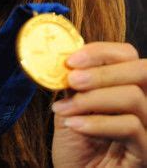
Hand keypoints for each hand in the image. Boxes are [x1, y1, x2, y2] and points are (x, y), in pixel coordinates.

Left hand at [51, 42, 146, 166]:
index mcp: (127, 87)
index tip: (71, 60)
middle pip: (141, 70)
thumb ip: (73, 84)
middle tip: (73, 79)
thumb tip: (65, 58)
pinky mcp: (146, 152)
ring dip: (94, 98)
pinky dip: (97, 122)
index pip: (127, 55)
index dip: (100, 52)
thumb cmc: (75, 148)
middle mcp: (144, 104)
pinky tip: (74, 125)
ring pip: (134, 96)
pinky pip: (130, 126)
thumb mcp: (70, 107)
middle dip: (103, 71)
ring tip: (67, 108)